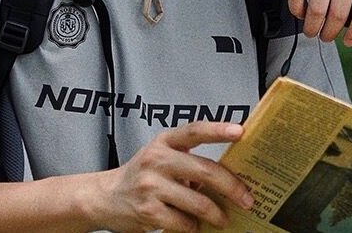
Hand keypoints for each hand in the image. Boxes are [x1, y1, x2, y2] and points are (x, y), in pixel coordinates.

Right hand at [89, 121, 251, 232]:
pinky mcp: (147, 211)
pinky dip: (193, 227)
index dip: (219, 129)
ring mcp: (151, 185)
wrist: (104, 196)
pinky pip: (182, 222)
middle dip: (231, 186)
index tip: (241, 131)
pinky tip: (196, 226)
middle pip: (204, 169)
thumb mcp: (162, 155)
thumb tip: (229, 172)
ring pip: (197, 201)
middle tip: (247, 198)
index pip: (196, 129)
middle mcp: (158, 159)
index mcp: (165, 140)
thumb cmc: (144, 173)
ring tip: (224, 218)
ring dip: (216, 214)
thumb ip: (190, 158)